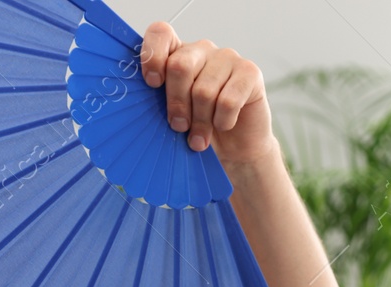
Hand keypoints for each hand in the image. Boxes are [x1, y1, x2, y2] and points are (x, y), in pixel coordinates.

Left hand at [139, 22, 274, 164]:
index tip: (153, 84)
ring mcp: (227, 58)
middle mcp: (202, 50)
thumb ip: (158, 103)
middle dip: (177, 103)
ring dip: (200, 122)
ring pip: (203, 90)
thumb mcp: (173, 115)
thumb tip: (140, 107)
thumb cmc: (199, 130)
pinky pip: (227, 101)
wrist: (236, 148)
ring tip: (200, 138)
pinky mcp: (249, 72)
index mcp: (177, 54)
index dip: (153, 56)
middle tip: (179, 127)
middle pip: (180, 66)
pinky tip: (224, 125)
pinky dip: (222, 121)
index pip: (161, 34)